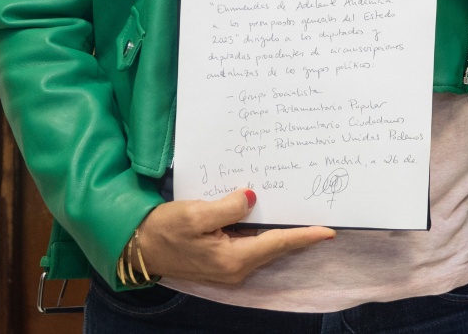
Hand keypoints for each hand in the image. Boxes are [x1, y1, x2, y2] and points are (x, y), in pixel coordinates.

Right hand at [123, 188, 333, 285]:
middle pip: (275, 248)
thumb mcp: (195, 214)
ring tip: (301, 214)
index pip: (278, 243)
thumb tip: (252, 198)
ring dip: (281, 233)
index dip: (304, 236)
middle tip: (321, 217)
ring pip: (264, 247)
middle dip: (298, 234)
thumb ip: (227, 207)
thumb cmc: (163, 230)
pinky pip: (251, 246)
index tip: (329, 230)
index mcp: (233, 260)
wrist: (138, 248)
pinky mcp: (222, 261)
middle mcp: (236, 269)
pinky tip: (268, 218)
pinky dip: (263, 234)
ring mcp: (229, 268)